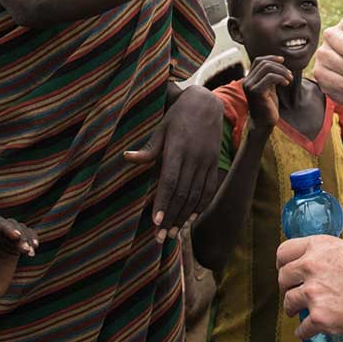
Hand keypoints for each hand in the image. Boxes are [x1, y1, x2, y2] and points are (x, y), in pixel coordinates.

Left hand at [0, 216, 38, 308]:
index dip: (8, 227)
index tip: (17, 237)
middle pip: (11, 224)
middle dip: (20, 235)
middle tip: (26, 249)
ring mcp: (3, 239)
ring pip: (21, 230)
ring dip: (27, 238)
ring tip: (30, 252)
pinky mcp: (13, 247)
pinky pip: (26, 238)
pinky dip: (32, 241)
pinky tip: (34, 249)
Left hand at [123, 84, 223, 242]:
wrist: (207, 103)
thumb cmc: (178, 116)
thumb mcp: (161, 128)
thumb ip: (149, 148)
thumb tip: (127, 157)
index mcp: (178, 148)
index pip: (170, 180)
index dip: (163, 202)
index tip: (156, 222)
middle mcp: (194, 157)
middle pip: (183, 193)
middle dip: (172, 217)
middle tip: (161, 237)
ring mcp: (207, 161)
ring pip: (196, 195)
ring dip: (185, 216)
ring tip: (174, 233)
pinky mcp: (215, 163)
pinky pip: (209, 189)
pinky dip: (201, 206)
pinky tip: (191, 218)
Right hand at [243, 56, 291, 129]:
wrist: (263, 123)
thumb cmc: (268, 106)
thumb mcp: (269, 87)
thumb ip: (270, 76)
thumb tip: (279, 62)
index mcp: (249, 78)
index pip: (258, 60)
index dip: (271, 58)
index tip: (283, 60)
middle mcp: (247, 81)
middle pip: (264, 63)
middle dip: (280, 66)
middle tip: (290, 74)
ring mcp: (250, 86)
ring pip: (267, 68)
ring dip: (282, 71)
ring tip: (289, 79)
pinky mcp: (256, 92)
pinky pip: (270, 78)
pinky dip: (280, 78)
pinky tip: (286, 84)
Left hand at [277, 236, 342, 338]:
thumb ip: (326, 257)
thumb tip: (314, 268)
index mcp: (319, 246)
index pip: (284, 252)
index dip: (283, 264)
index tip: (285, 270)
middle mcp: (312, 266)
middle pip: (282, 278)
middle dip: (287, 287)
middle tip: (293, 292)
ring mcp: (314, 292)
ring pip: (288, 303)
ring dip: (293, 309)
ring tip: (300, 312)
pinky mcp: (321, 317)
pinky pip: (303, 328)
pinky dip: (305, 332)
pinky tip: (309, 331)